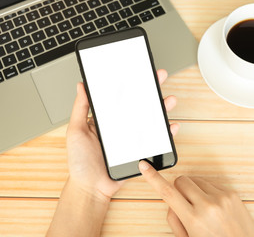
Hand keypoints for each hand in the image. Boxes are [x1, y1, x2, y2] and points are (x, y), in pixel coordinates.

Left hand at [66, 69, 178, 201]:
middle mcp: (123, 126)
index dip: (132, 83)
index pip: (122, 97)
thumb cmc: (81, 162)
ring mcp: (134, 138)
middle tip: (159, 76)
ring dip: (163, 108)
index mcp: (108, 119)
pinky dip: (167, 132)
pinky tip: (171, 126)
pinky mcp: (142, 151)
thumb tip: (81, 85)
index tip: (139, 70)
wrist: (91, 187)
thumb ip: (80, 108)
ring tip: (169, 100)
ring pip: (152, 119)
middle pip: (141, 104)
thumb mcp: (76, 131)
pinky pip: (158, 140)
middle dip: (152, 89)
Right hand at [139, 161, 253, 236]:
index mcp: (194, 219)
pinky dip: (207, 192)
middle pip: (181, 181)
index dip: (153, 178)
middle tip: (185, 205)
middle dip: (178, 190)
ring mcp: (222, 197)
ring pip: (196, 180)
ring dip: (194, 191)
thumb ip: (175, 219)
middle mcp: (208, 205)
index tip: (144, 166)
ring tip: (202, 209)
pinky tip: (213, 206)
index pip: (167, 192)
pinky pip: (210, 183)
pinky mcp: (231, 193)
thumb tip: (172, 201)